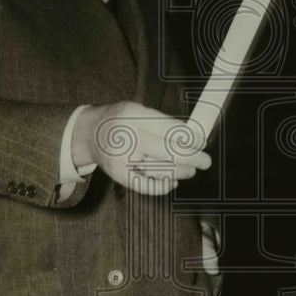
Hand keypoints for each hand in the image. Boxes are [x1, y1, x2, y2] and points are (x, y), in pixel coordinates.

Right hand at [73, 101, 210, 195]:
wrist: (90, 133)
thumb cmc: (119, 120)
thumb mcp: (137, 109)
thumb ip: (161, 122)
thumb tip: (191, 136)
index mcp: (134, 115)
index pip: (169, 129)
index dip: (191, 138)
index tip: (202, 142)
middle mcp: (128, 136)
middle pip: (168, 150)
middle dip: (192, 158)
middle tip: (205, 161)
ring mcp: (122, 157)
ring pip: (160, 169)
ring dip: (181, 172)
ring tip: (192, 170)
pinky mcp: (118, 174)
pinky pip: (144, 185)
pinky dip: (162, 187)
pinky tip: (172, 182)